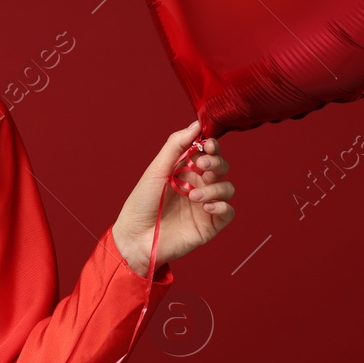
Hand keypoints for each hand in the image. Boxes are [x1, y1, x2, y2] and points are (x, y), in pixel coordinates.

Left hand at [111, 121, 234, 275]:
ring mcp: (205, 205)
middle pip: (221, 168)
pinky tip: (205, 207)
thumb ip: (176, 145)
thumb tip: (196, 124)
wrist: (135, 237)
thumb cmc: (141, 204)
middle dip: (216, 164)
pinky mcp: (210, 225)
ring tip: (193, 196)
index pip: (208, 152)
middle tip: (202, 166)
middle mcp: (198, 185)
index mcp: (186, 170)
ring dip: (215, 188)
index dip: (212, 146)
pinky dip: (221, 206)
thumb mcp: (157, 169)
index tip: (208, 145)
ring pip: (227, 188)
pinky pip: (228, 212)